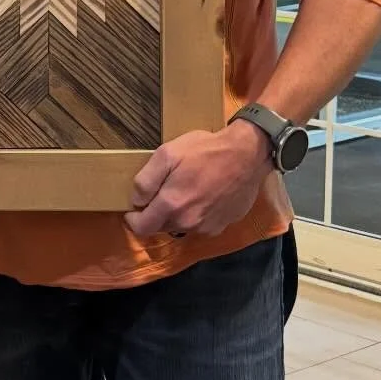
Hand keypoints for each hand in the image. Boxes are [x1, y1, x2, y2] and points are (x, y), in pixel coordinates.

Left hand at [125, 122, 270, 238]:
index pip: (142, 228)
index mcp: (172, 206)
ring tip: (184, 190)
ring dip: (176, 214)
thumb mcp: (167, 154)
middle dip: (155, 214)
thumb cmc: (205, 150)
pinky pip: (200, 225)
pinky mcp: (223, 225)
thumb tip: (137, 201)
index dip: (133, 220)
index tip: (134, 209)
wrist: (247, 154)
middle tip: (161, 192)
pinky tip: (203, 195)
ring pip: (181, 226)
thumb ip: (146, 181)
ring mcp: (208, 226)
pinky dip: (195, 214)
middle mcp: (189, 222)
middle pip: (161, 227)